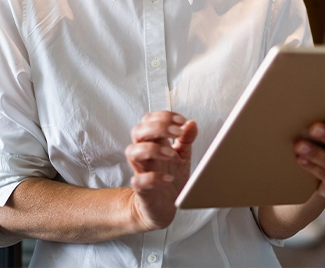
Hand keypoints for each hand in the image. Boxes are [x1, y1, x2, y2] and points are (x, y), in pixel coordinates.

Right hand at [125, 111, 197, 231]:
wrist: (163, 208)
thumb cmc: (171, 177)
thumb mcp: (183, 156)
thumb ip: (186, 139)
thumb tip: (191, 123)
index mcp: (153, 142)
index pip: (148, 120)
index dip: (163, 116)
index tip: (181, 121)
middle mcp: (144, 154)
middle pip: (138, 131)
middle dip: (157, 127)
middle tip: (177, 132)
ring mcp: (141, 170)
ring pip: (132, 151)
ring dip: (152, 149)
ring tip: (171, 154)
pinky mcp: (141, 189)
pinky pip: (138, 180)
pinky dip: (153, 178)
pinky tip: (168, 178)